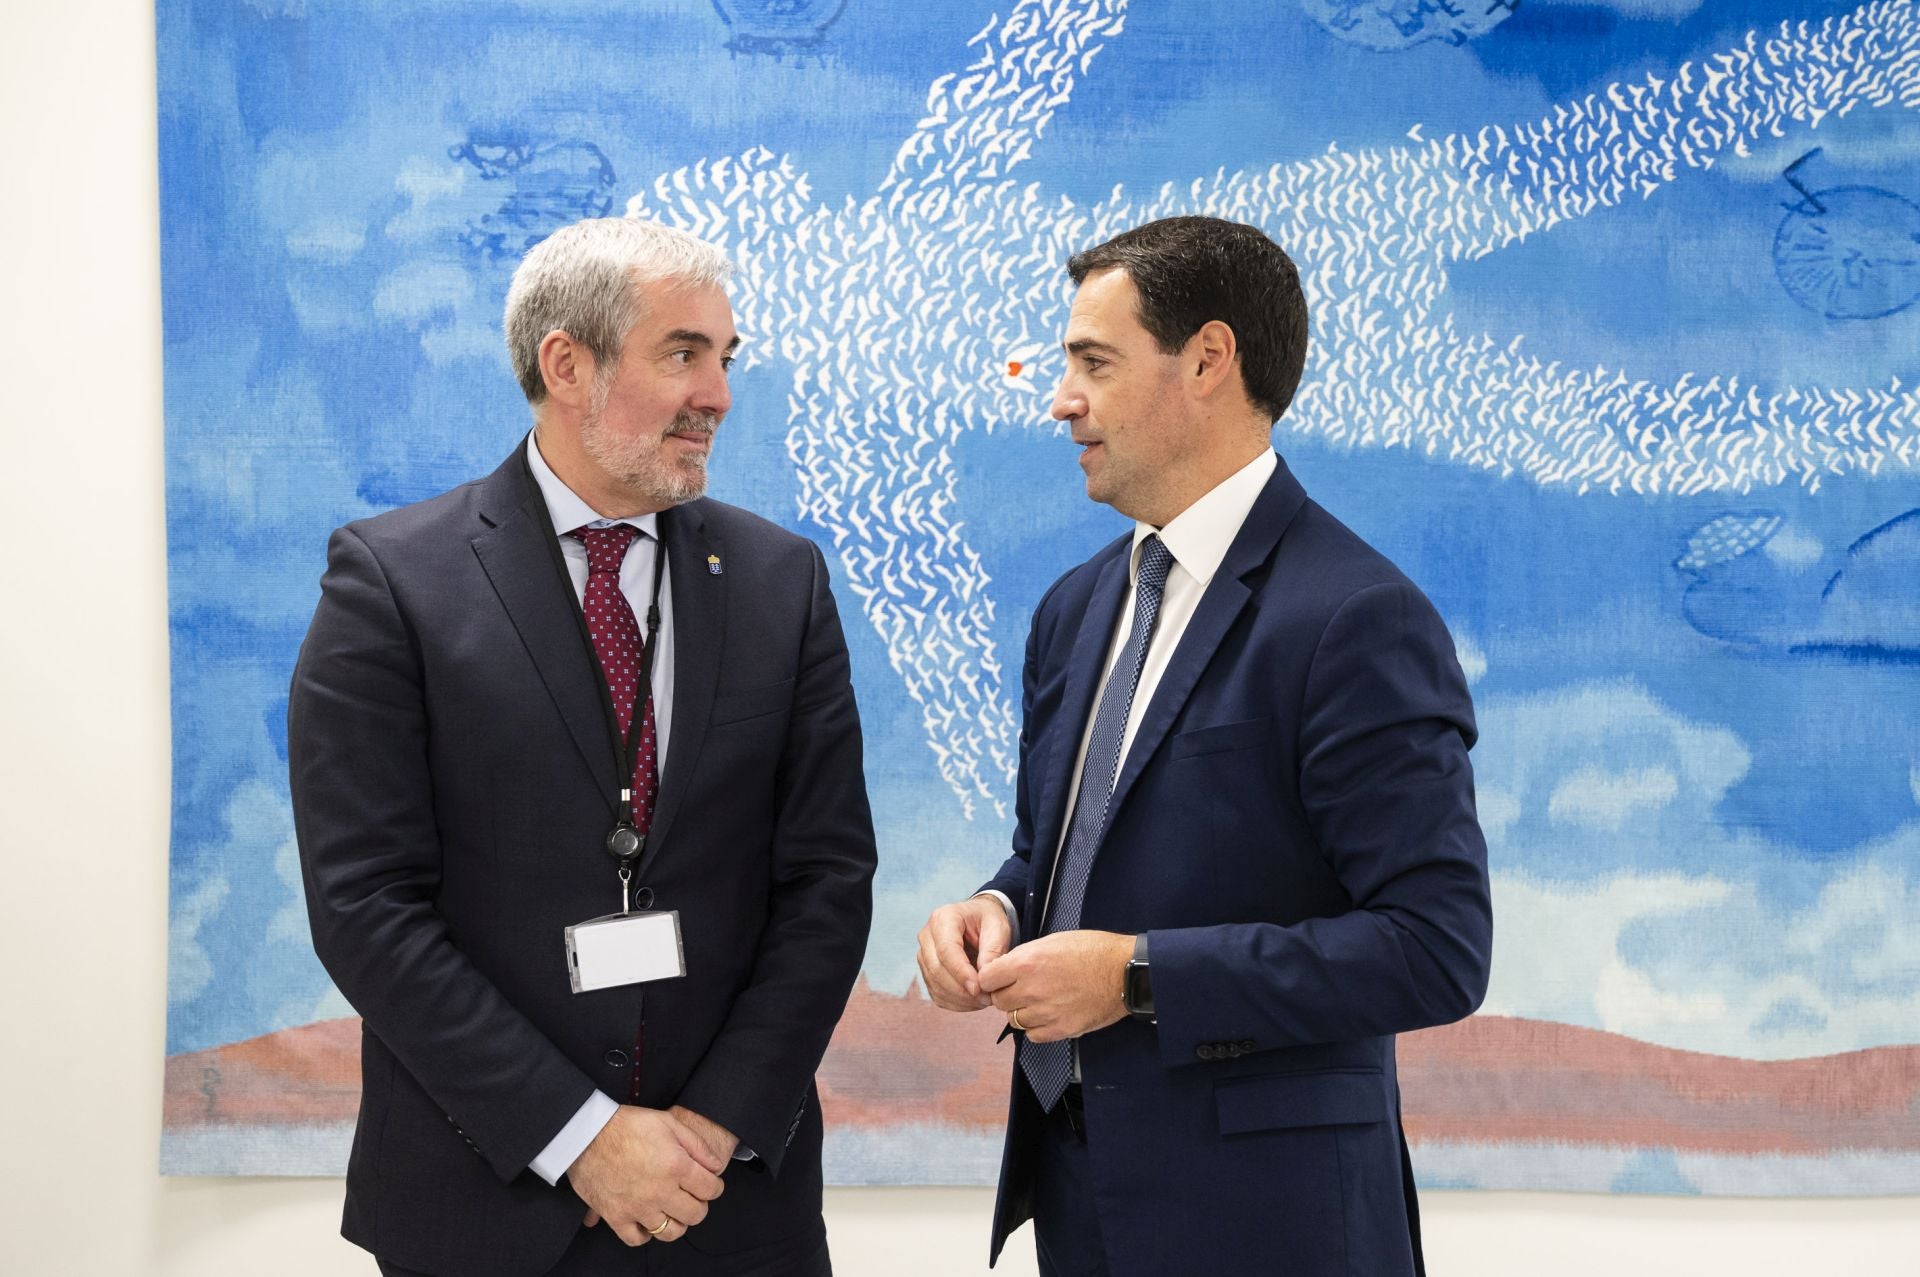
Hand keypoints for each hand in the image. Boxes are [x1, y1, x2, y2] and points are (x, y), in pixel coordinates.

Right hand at [569, 1105, 725, 1245]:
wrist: (586, 1133)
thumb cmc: (627, 1124)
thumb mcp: (668, 1122)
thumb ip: (697, 1145)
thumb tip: (716, 1166)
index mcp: (676, 1166)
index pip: (710, 1190)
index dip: (715, 1187)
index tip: (710, 1184)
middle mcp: (660, 1191)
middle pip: (695, 1214)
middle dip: (699, 1205)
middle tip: (692, 1196)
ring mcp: (638, 1207)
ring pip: (670, 1232)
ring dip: (676, 1223)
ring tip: (672, 1210)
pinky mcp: (616, 1216)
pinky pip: (637, 1239)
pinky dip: (645, 1233)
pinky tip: (647, 1220)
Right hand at [917, 895, 1013, 1010]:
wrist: (979, 920)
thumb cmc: (988, 920)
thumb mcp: (998, 927)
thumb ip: (992, 950)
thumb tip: (984, 977)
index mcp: (943, 918)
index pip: (946, 951)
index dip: (961, 973)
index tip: (980, 989)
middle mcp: (927, 936)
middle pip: (937, 970)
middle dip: (962, 990)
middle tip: (987, 998)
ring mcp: (924, 955)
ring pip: (935, 985)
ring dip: (960, 999)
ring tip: (984, 1000)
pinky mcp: (927, 971)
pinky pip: (936, 993)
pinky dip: (955, 1003)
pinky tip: (974, 1002)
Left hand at [977, 930, 1132, 1042]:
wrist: (1124, 971)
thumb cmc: (1093, 950)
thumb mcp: (1052, 941)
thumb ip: (1024, 956)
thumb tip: (1006, 969)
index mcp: (1026, 963)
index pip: (986, 979)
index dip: (991, 978)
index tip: (998, 978)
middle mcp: (1031, 989)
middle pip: (999, 1001)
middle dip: (1006, 994)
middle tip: (1021, 988)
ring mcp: (1045, 1012)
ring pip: (1014, 1020)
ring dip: (1022, 1011)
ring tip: (1040, 1001)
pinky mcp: (1060, 1029)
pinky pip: (1033, 1035)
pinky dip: (1037, 1027)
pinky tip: (1049, 1014)